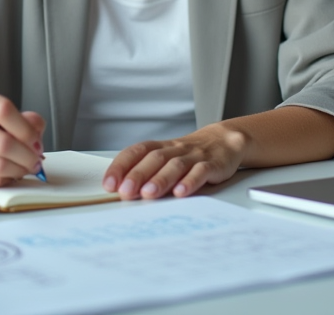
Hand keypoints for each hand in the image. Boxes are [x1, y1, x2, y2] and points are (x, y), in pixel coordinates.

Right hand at [0, 87, 45, 186]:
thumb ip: (21, 117)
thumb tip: (37, 130)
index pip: (3, 109)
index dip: (26, 128)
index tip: (35, 140)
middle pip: (2, 143)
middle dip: (28, 155)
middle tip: (37, 159)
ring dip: (20, 169)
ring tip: (26, 166)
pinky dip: (6, 179)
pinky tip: (9, 173)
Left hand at [103, 124, 248, 199]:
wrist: (224, 141)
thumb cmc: (189, 155)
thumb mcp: (166, 159)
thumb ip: (146, 172)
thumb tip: (120, 192)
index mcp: (160, 147)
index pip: (136, 152)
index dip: (121, 166)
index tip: (109, 184)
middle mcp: (174, 150)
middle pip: (154, 159)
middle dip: (138, 175)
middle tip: (126, 192)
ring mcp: (194, 156)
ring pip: (175, 165)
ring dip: (160, 179)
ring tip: (149, 194)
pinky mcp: (212, 164)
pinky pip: (201, 171)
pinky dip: (190, 181)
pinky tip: (181, 192)